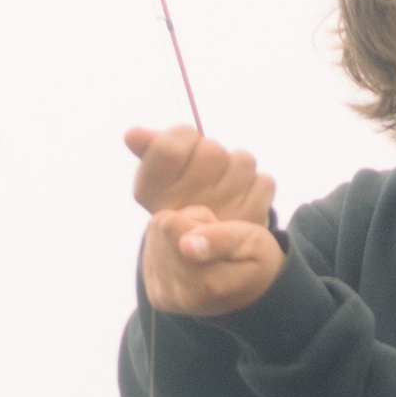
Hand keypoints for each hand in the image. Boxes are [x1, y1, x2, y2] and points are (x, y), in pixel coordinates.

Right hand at [125, 124, 283, 317]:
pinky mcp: (249, 235)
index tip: (184, 151)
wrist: (209, 262)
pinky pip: (264, 185)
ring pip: (242, 163)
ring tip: (225, 190)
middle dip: (212, 155)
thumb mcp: (161, 180)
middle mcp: (175, 215)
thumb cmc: (182, 207)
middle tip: (207, 173)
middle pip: (211, 151)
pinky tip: (243, 203)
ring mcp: (215, 228)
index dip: (183, 139)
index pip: (169, 148)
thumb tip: (131, 134)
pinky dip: (257, 188)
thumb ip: (150, 152)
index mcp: (150, 197)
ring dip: (237, 170)